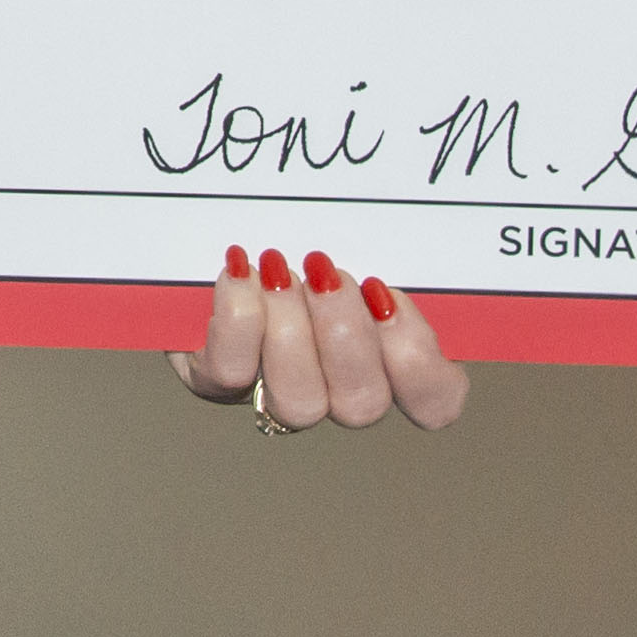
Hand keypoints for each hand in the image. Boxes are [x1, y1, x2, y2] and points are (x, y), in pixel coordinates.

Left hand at [171, 245, 466, 430]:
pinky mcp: (215, 378)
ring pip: (301, 402)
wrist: (203, 235)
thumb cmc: (297, 231)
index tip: (388, 299)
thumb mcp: (348, 235)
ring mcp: (274, 391)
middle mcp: (334, 389)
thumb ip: (382, 249)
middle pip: (363, 404)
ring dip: (292, 332)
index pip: (433, 401)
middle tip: (326, 273)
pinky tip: (239, 271)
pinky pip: (230, 373)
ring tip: (277, 269)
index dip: (420, 364)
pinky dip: (237, 320)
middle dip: (347, 335)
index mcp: (385, 358)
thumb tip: (402, 247)